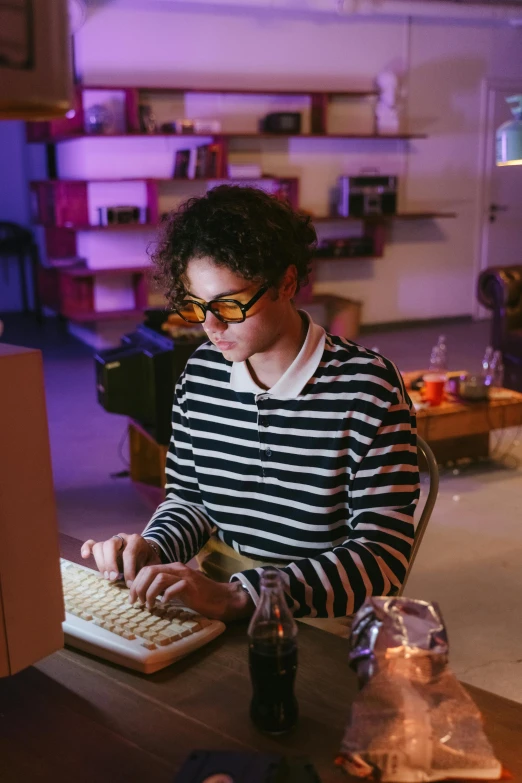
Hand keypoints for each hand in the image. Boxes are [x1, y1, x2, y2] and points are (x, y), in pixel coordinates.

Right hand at [81, 534, 160, 585]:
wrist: (146, 552)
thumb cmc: (149, 560)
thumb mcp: (153, 565)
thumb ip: (149, 572)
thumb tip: (142, 585)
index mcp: (136, 540)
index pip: (129, 553)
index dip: (128, 570)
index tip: (129, 585)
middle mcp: (122, 538)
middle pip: (110, 545)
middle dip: (110, 563)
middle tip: (114, 579)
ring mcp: (111, 541)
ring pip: (100, 546)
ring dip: (101, 563)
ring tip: (106, 577)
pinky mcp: (103, 546)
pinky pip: (91, 543)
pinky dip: (86, 548)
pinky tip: (85, 556)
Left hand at [128, 562, 253, 621]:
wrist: (221, 599)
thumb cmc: (198, 597)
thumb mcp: (177, 589)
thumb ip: (163, 587)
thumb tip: (143, 594)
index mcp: (172, 568)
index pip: (147, 569)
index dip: (136, 583)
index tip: (132, 598)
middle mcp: (177, 568)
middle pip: (150, 571)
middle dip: (138, 587)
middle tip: (137, 602)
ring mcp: (185, 576)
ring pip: (159, 577)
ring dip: (149, 593)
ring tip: (149, 606)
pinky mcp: (191, 586)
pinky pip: (173, 588)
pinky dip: (165, 597)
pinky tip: (165, 605)